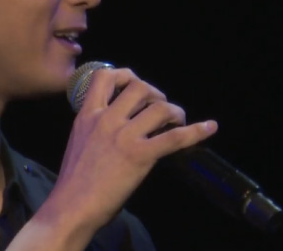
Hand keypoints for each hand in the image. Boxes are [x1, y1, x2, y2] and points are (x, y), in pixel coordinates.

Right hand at [41, 66, 217, 239]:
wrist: (72, 207)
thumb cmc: (74, 181)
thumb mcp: (80, 141)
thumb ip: (98, 126)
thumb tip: (123, 122)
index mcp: (88, 115)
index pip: (104, 76)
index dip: (125, 75)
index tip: (134, 84)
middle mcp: (107, 120)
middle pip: (140, 87)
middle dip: (156, 94)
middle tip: (161, 109)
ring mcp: (124, 136)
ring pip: (159, 107)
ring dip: (174, 111)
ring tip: (177, 122)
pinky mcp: (140, 155)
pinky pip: (174, 137)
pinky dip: (196, 131)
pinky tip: (210, 127)